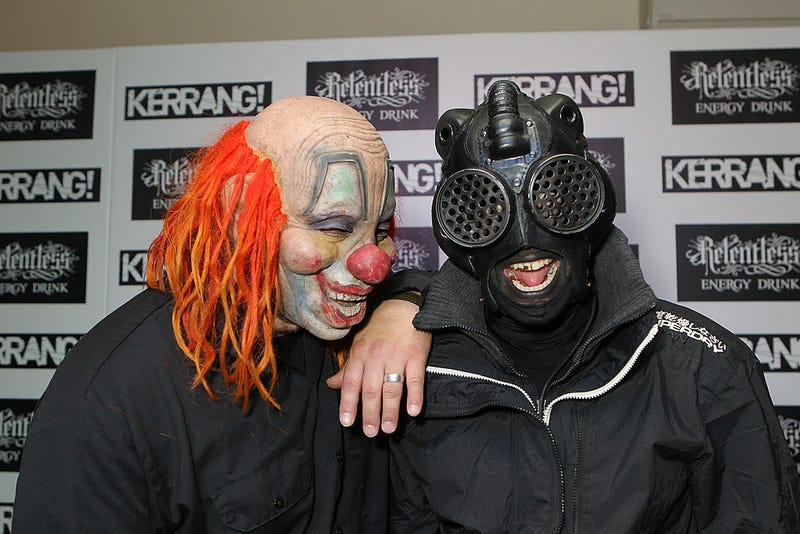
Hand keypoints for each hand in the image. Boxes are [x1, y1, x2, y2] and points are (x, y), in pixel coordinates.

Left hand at [326, 298, 430, 436]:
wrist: (404, 305)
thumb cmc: (380, 327)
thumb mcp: (359, 343)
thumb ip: (347, 368)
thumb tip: (331, 385)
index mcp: (360, 353)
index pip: (351, 383)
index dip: (348, 403)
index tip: (347, 422)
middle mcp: (376, 356)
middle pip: (371, 389)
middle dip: (370, 413)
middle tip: (371, 432)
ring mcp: (397, 356)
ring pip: (392, 387)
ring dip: (390, 410)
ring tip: (389, 429)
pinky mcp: (417, 355)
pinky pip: (415, 379)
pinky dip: (415, 396)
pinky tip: (413, 411)